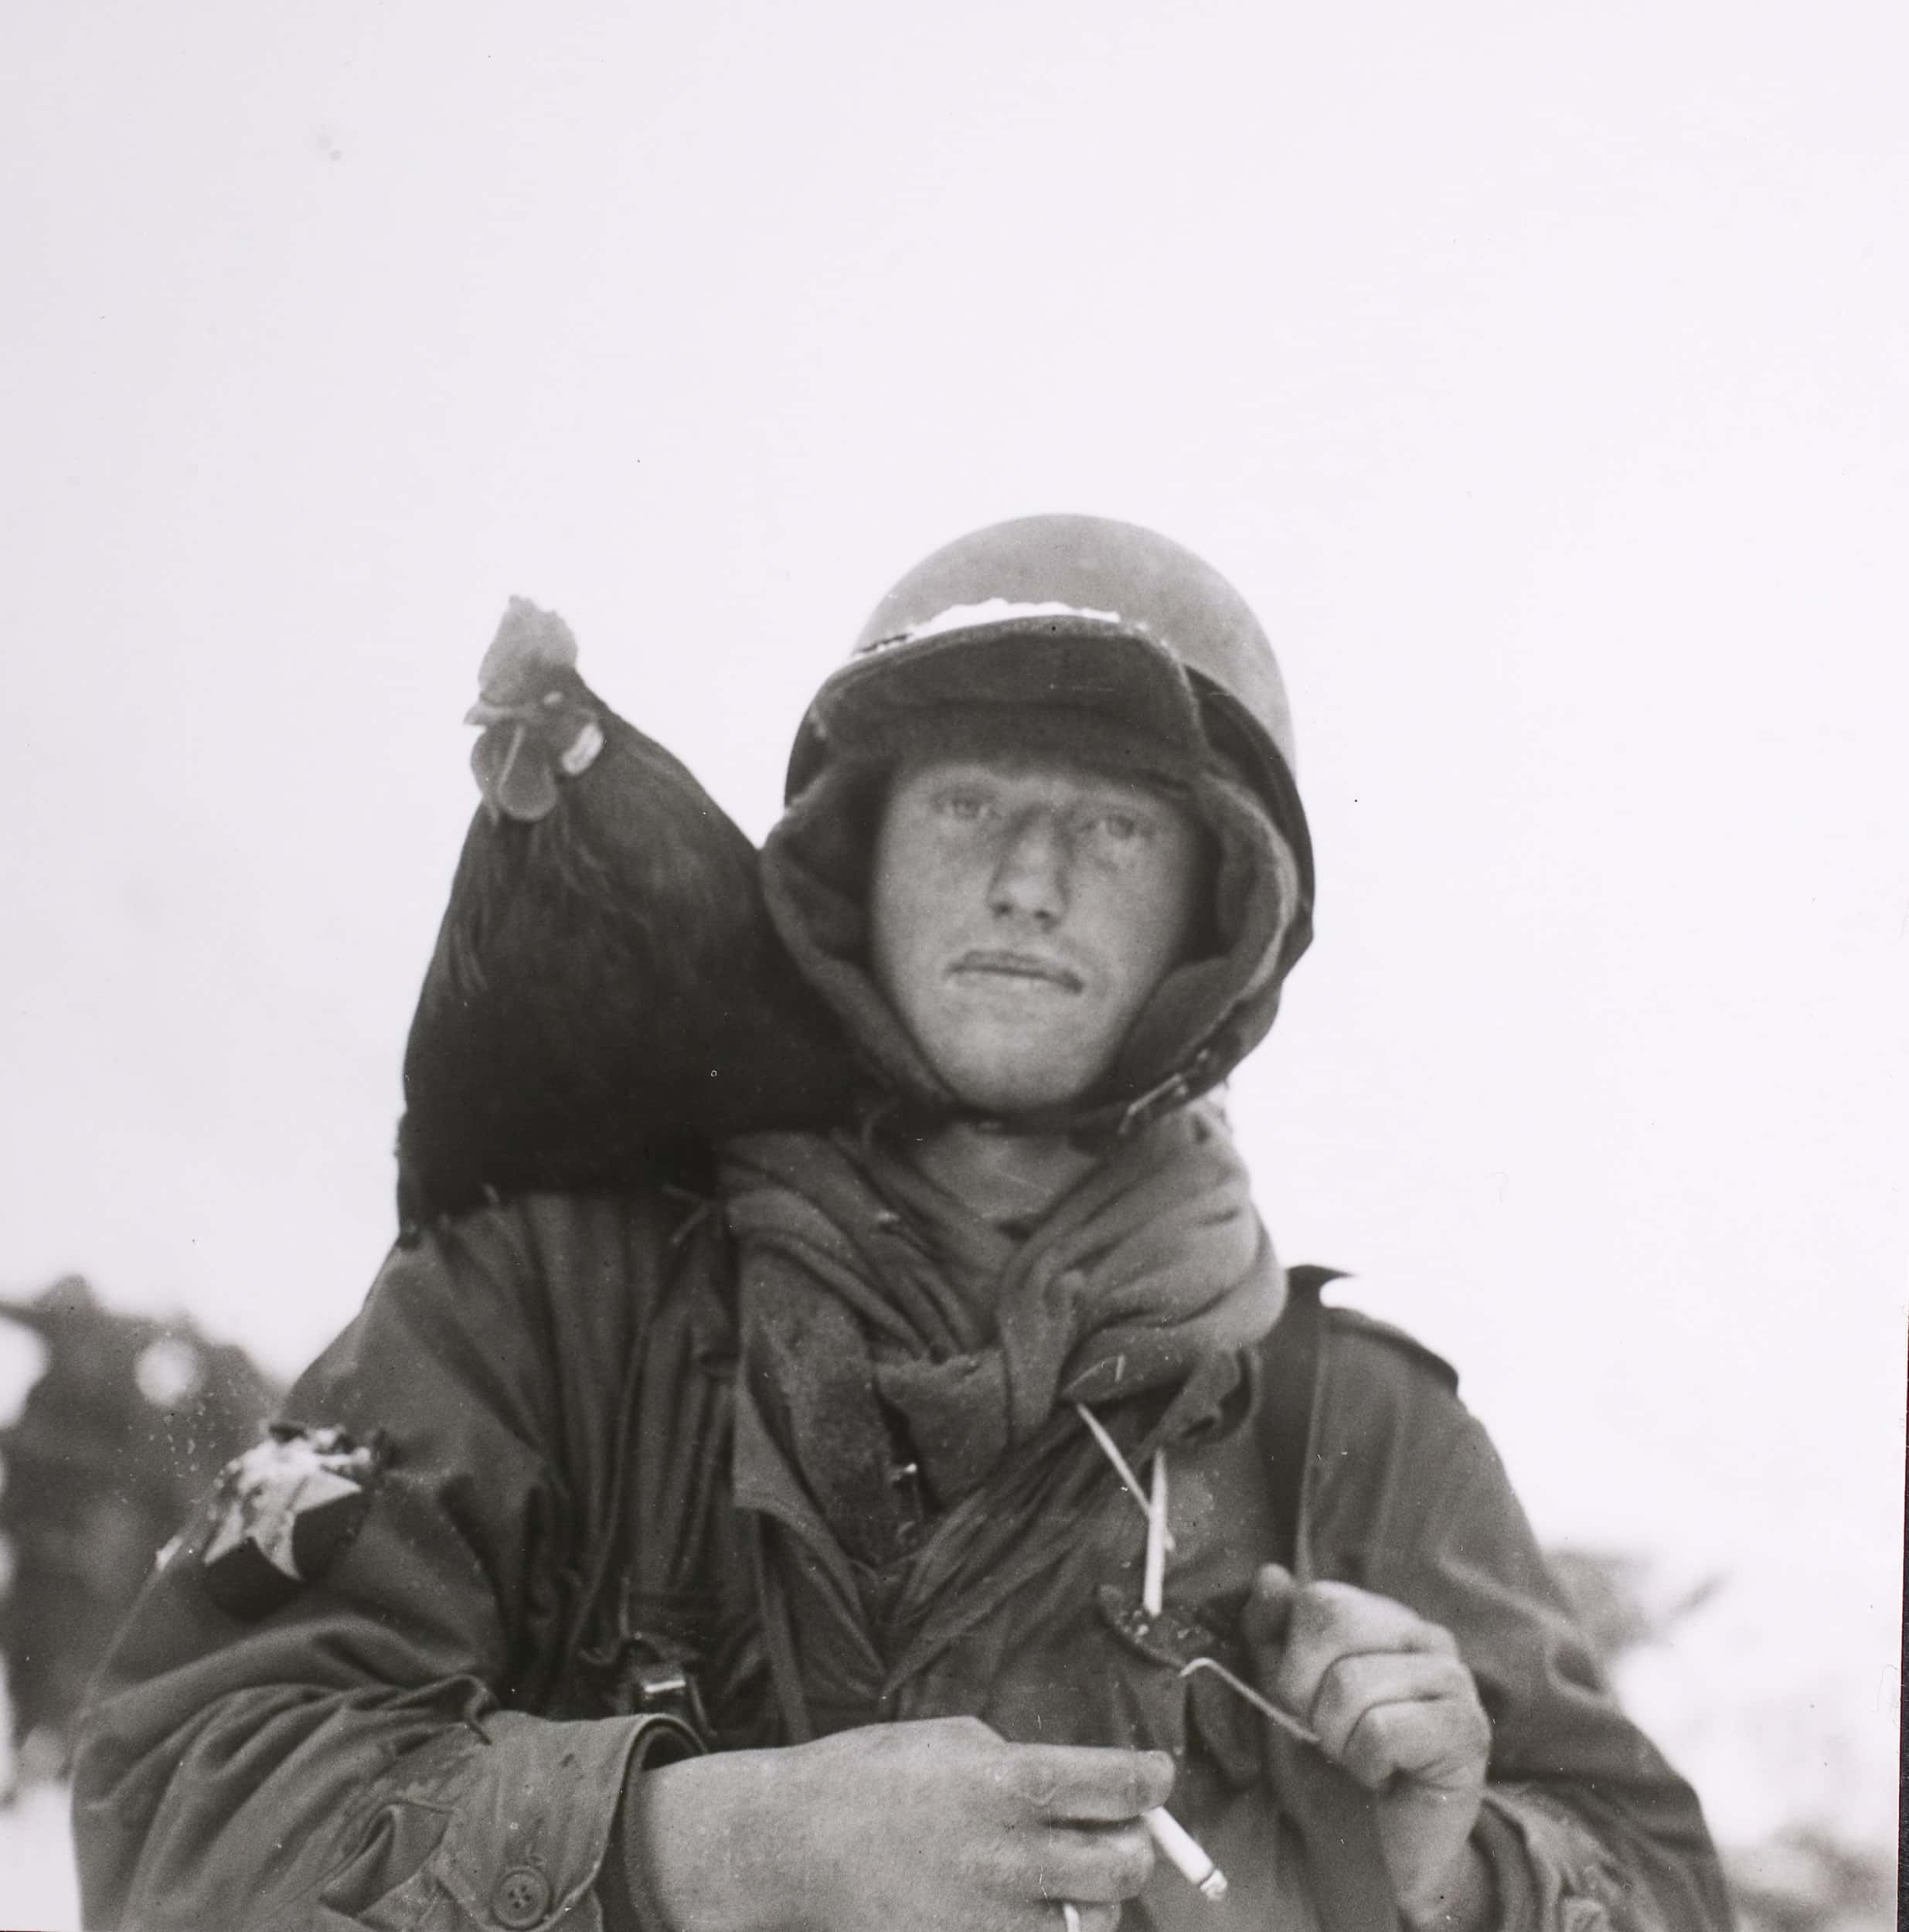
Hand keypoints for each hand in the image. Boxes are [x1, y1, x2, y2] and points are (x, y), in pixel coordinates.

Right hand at [627, 1714, 1173, 1931]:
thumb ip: (1022, 1761)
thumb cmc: (872, 1776)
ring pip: (1093, 1921)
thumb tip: (1082, 1785)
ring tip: (1073, 1875)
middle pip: (1124, 1866)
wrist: (797, 1843)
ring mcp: (991, 1916)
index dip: (1152, 1779)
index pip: (1117, 1785)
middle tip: (1125, 1832)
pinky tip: (1033, 1907)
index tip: (1156, 1775)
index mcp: (1006, 1782)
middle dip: (1138, 1846)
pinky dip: (1052, 1931)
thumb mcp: (953, 1740)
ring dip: (1098, 1898)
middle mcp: (1009, 1854)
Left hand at [1242, 1564, 1492, 1927]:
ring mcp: (1454, 1679)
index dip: (1292, 1660)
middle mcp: (1426, 1636)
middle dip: (1307, 1693)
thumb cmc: (1328, 1771)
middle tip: (1327, 1736)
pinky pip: (1382, 1729)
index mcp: (1384, 1619)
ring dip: (1336, 1738)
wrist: (1374, 1856)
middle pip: (1334, 1625)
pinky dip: (1366, 1763)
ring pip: (1352, 1682)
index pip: (1320, 1599)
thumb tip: (1269, 1575)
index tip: (1303, 1705)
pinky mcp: (1466, 1730)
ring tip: (1358, 1759)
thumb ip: (1271, 1633)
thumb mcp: (1283, 1696)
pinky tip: (1385, 1776)